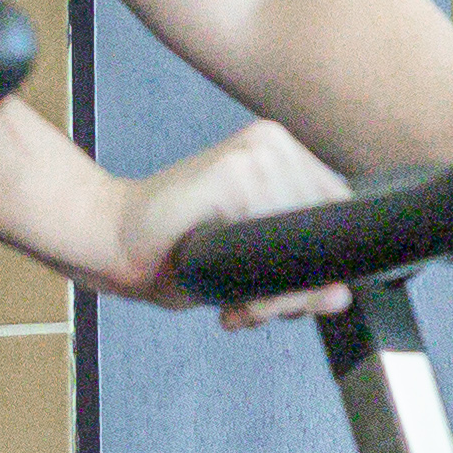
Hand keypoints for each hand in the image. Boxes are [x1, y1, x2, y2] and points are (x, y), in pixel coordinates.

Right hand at [103, 121, 353, 322]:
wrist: (110, 240)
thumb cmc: (177, 252)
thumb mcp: (249, 272)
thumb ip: (296, 282)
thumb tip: (341, 296)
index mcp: (284, 157)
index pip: (340, 214)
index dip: (321, 265)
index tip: (288, 295)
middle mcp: (275, 145)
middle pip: (327, 227)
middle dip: (298, 286)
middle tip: (254, 307)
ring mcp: (256, 152)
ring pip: (305, 239)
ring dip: (275, 292)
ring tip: (237, 303)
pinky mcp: (233, 170)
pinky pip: (274, 241)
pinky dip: (257, 283)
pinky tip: (226, 291)